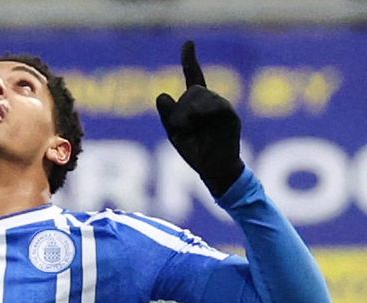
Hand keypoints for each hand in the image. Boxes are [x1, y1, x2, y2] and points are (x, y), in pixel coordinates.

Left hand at [156, 41, 243, 197]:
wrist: (214, 170)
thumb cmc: (195, 152)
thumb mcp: (175, 133)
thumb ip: (168, 114)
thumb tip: (162, 95)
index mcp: (197, 104)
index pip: (194, 76)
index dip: (190, 59)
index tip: (188, 43)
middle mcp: (212, 102)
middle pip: (192, 91)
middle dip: (181, 110)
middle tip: (181, 129)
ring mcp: (222, 108)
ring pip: (201, 96)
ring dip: (189, 113)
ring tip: (191, 131)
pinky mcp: (231, 116)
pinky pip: (216, 105)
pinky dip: (203, 113)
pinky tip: (200, 123)